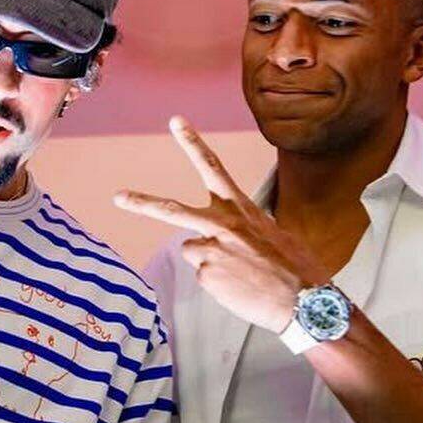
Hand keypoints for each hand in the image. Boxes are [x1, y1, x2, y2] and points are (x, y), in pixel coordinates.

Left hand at [114, 115, 329, 332]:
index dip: (193, 142)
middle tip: (118, 196)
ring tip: (240, 273)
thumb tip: (227, 242)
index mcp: (241, 208)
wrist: (304, 299)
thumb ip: (245, 229)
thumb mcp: (275, 233)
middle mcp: (222, 224)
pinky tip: (242, 287)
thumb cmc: (296, 267)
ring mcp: (211, 250)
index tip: (176, 123)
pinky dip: (220, 283)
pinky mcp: (207, 275)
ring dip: (211, 260)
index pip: (214, 166)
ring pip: (193, 251)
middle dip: (142, 203)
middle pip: (172, 211)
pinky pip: (206, 276)